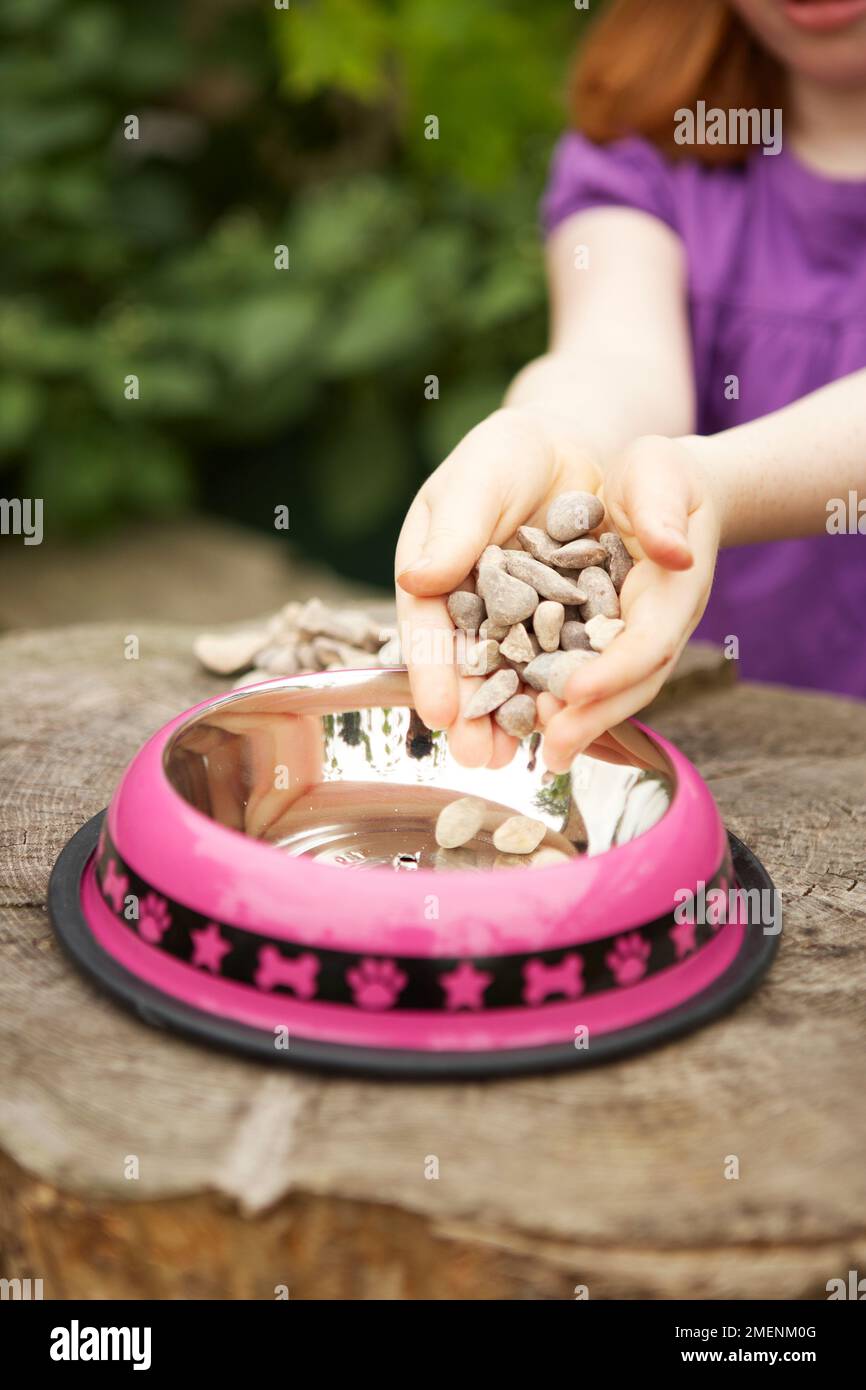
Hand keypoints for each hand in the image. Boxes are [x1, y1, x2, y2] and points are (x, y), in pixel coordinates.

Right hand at [395, 407, 600, 766]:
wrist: (573, 450)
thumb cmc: (510, 456)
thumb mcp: (480, 477)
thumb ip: (455, 526)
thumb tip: (418, 576)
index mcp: (433, 575)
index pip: (426, 627)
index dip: (431, 670)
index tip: (439, 712)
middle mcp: (468, 607)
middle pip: (465, 665)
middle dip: (471, 713)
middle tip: (478, 757)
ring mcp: (514, 622)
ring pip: (510, 675)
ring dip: (511, 718)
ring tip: (515, 758)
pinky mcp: (561, 626)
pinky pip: (559, 663)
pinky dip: (557, 694)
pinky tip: (563, 725)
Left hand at [539, 435, 719, 770]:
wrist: (658, 491)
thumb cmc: (658, 476)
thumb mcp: (659, 476)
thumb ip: (661, 510)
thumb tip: (675, 551)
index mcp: (673, 592)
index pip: (649, 641)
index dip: (615, 671)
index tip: (575, 692)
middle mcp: (654, 627)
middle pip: (629, 683)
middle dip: (593, 717)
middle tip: (553, 746)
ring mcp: (628, 640)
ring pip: (606, 692)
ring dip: (575, 724)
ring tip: (539, 753)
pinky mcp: (599, 642)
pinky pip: (579, 678)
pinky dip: (556, 703)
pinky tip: (521, 724)